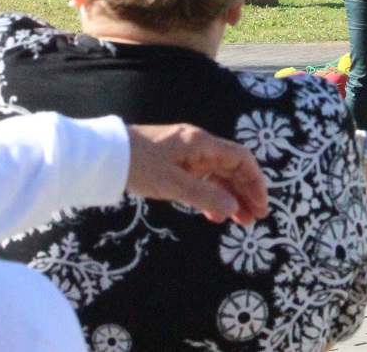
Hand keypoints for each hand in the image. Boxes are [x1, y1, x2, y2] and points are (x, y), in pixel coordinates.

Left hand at [124, 123, 269, 224]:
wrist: (106, 155)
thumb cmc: (139, 166)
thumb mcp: (172, 184)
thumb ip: (205, 196)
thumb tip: (235, 208)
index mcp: (202, 144)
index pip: (241, 158)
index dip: (255, 181)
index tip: (260, 205)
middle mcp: (200, 146)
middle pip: (233, 168)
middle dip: (246, 193)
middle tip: (253, 220)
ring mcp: (189, 155)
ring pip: (219, 175)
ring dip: (231, 197)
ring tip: (238, 222)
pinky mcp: (177, 163)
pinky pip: (203, 179)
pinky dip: (212, 196)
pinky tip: (214, 215)